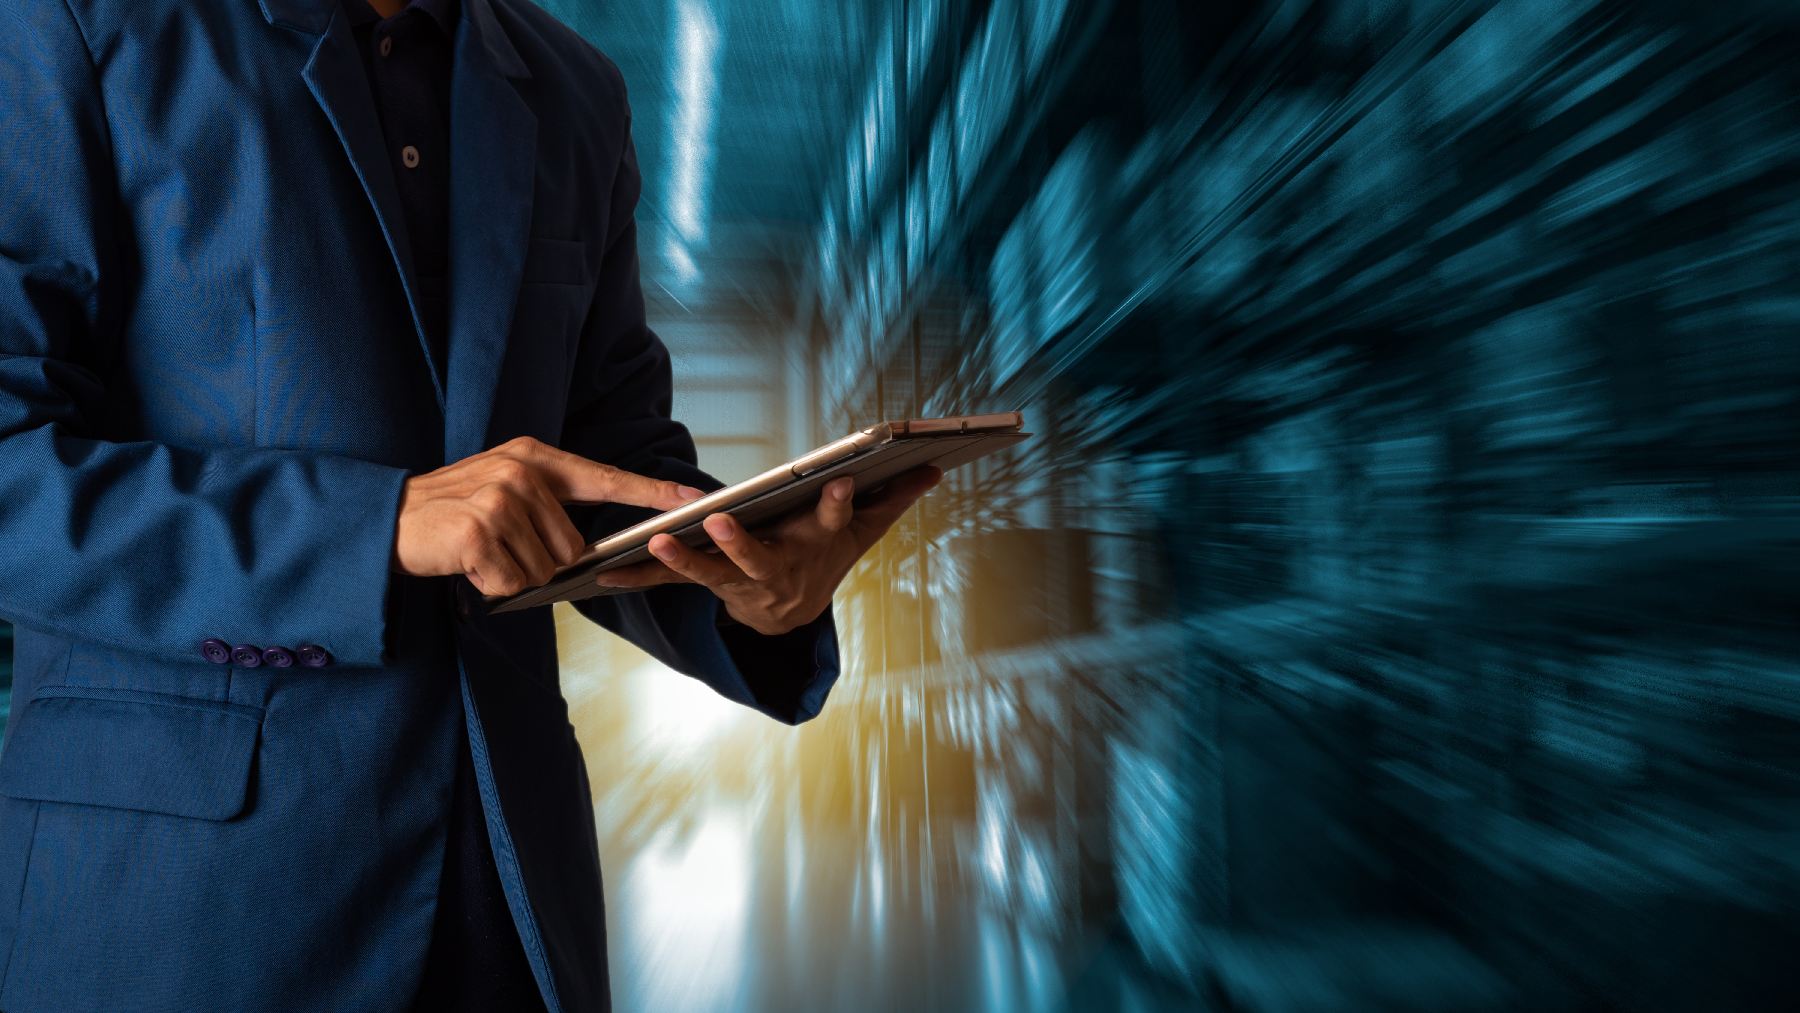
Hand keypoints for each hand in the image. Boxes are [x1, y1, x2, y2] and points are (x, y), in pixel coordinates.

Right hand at [393, 436, 701, 595]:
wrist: (387, 518)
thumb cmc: (452, 511)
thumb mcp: (502, 488)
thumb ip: (548, 506)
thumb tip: (585, 548)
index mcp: (534, 458)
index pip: (605, 477)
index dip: (651, 491)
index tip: (692, 498)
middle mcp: (522, 473)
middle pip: (572, 547)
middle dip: (539, 561)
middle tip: (498, 547)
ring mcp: (500, 500)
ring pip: (544, 569)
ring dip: (513, 574)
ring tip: (480, 553)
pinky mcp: (479, 533)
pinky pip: (512, 583)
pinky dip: (491, 587)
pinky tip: (468, 565)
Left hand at [595, 466, 942, 634]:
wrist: (791, 617)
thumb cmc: (823, 560)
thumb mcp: (860, 534)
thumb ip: (891, 500)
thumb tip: (935, 468)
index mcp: (813, 549)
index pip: (830, 524)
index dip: (836, 506)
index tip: (842, 483)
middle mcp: (774, 571)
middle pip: (758, 559)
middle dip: (740, 543)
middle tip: (719, 521)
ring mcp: (737, 584)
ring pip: (708, 574)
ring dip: (681, 560)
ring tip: (656, 542)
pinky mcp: (707, 587)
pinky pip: (669, 584)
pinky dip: (638, 577)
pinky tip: (603, 573)